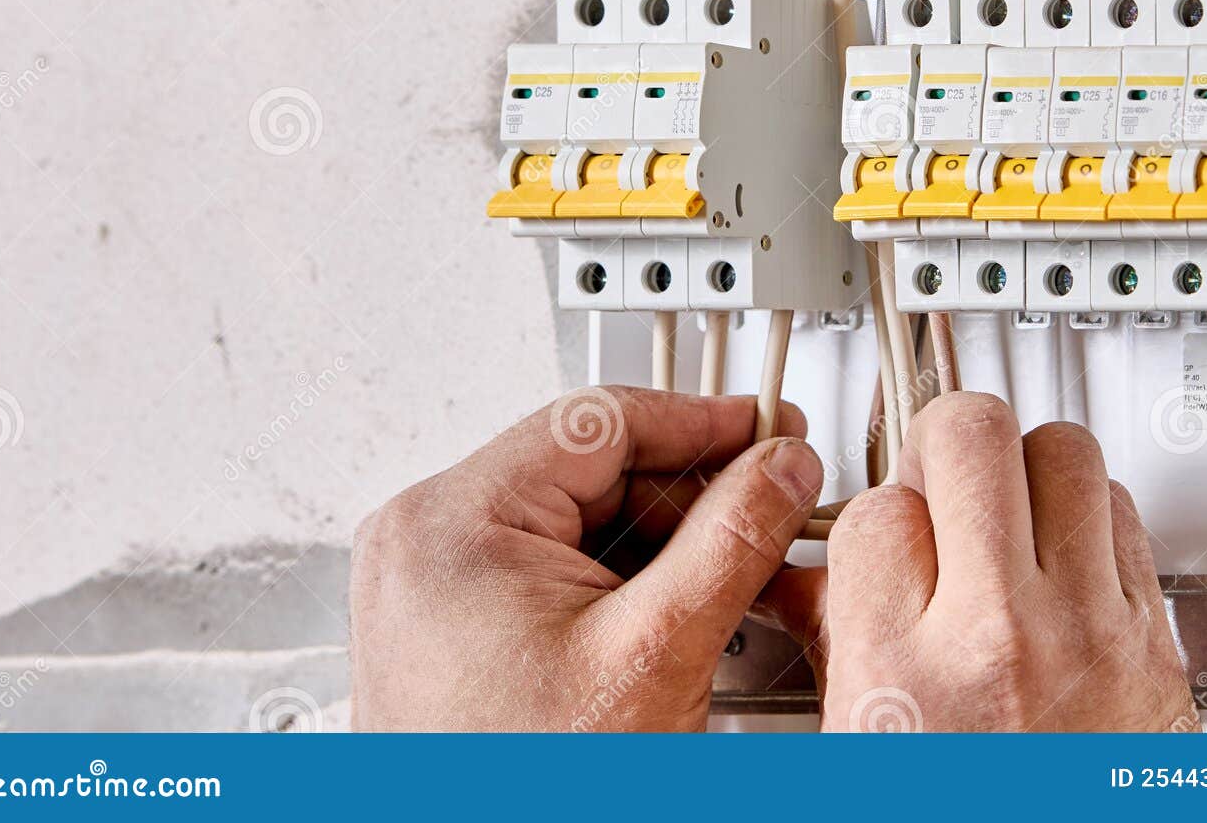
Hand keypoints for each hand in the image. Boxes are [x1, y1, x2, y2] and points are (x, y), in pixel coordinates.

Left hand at [350, 386, 823, 730]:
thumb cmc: (527, 788)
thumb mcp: (654, 651)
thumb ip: (731, 541)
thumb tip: (780, 468)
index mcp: (452, 521)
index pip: (599, 422)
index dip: (699, 420)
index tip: (767, 427)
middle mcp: (425, 540)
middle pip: (590, 472)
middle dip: (689, 496)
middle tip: (770, 508)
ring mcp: (432, 583)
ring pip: (576, 522)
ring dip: (662, 544)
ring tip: (732, 584)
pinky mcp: (449, 623)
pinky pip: (549, 568)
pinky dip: (619, 584)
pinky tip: (676, 618)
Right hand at [759, 391, 1196, 732]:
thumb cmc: (966, 815)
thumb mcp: (861, 751)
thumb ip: (839, 645)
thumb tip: (813, 576)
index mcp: (904, 677)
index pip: (871, 509)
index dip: (870, 512)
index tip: (879, 529)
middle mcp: (1003, 640)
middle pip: (968, 435)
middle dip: (940, 442)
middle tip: (938, 479)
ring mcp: (1093, 634)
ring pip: (1062, 452)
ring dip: (1024, 469)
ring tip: (1005, 512)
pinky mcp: (1158, 645)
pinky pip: (1124, 515)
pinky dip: (1088, 518)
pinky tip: (1061, 561)